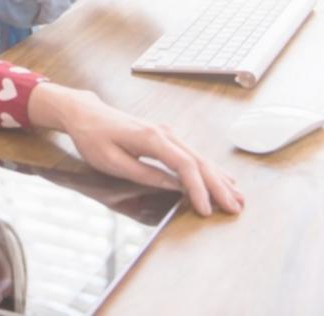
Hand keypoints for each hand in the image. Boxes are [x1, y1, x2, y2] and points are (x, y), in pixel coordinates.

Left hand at [28, 84, 241, 215]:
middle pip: (199, 161)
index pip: (184, 165)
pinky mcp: (165, 137)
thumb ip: (144, 173)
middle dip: (218, 186)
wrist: (85, 113)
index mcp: (151, 138)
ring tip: (237, 197)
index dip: (197, 189)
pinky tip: (222, 179)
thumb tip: (173, 186)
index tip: (206, 210)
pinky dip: (209, 169)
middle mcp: (164, 133)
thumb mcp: (112, 161)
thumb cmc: (93, 137)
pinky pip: (192, 155)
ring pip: (199, 157)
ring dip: (219, 178)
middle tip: (235, 208)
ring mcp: (167, 133)